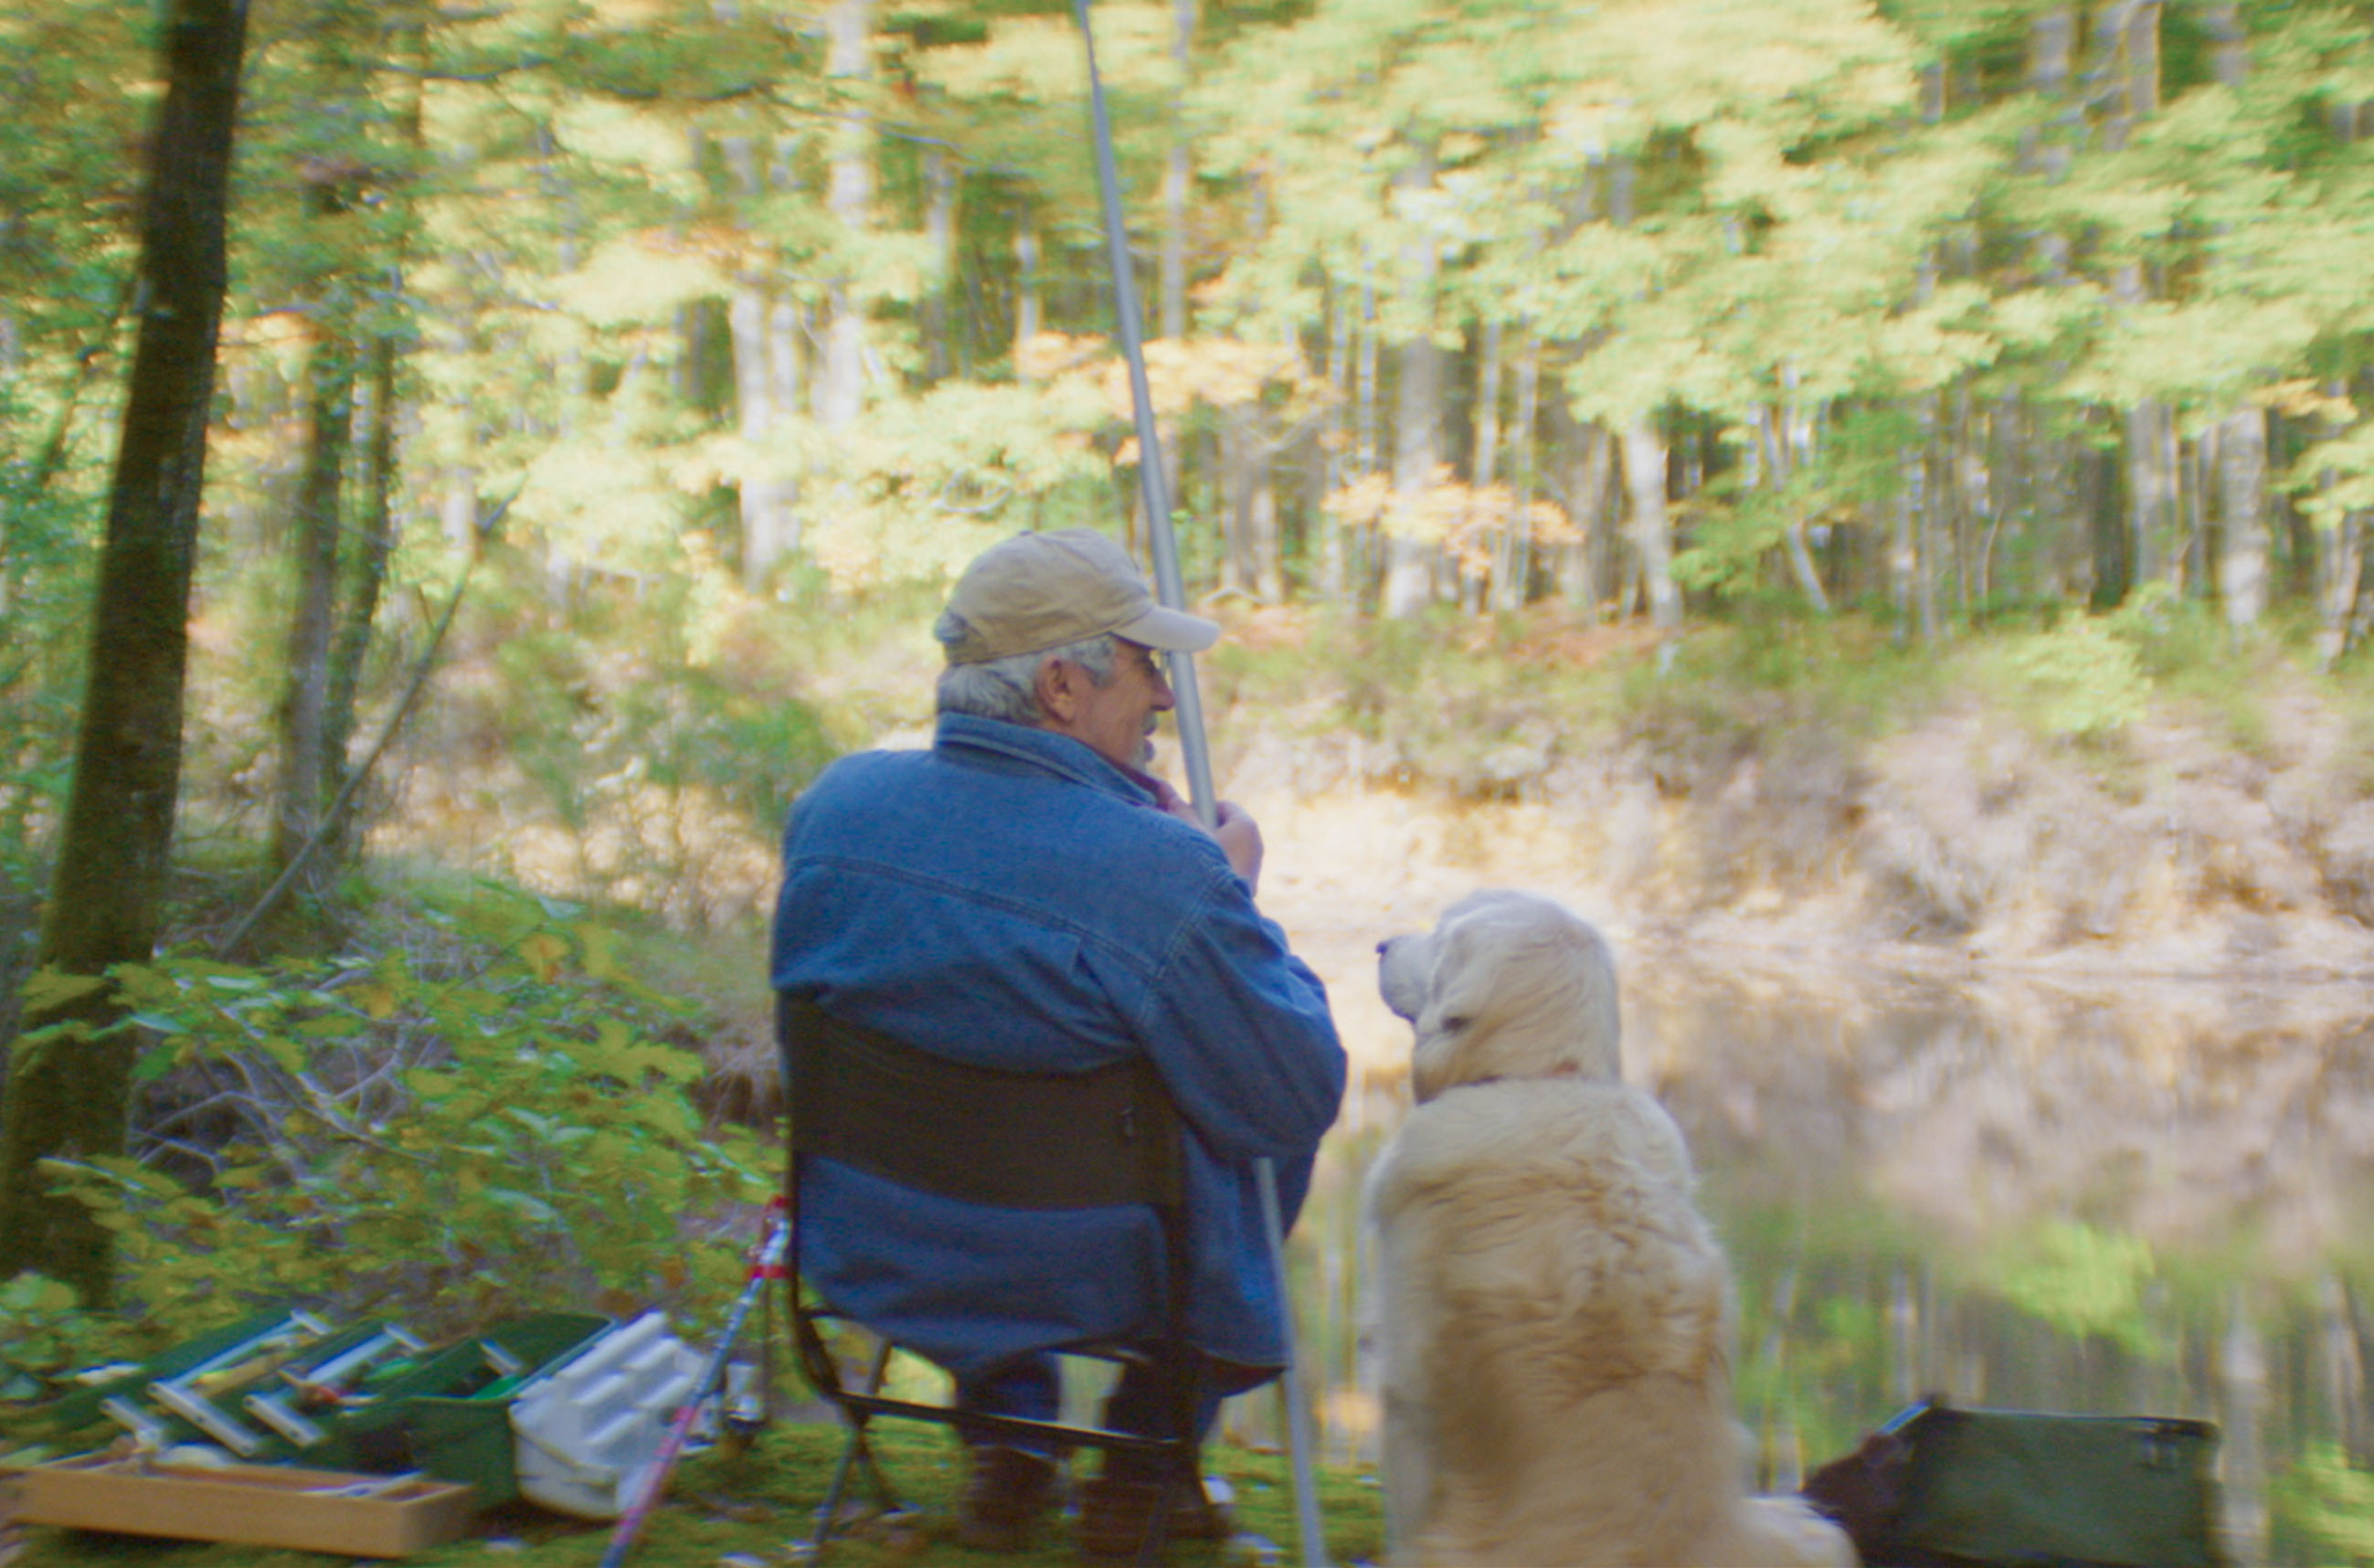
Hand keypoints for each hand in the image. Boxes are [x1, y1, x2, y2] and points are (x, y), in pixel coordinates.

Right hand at [1145, 777, 1262, 891]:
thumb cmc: (1206, 867)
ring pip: (1228, 846)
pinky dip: (1219, 866)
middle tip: (1189, 842)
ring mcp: (1255, 863)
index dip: (1203, 810)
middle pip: (1226, 826)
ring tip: (1195, 863)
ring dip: (1211, 850)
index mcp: (1246, 826)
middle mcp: (1255, 842)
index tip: (1189, 822)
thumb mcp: (1191, 835)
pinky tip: (1205, 878)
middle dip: (1206, 831)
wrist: (1222, 911)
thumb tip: (1172, 796)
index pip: (1224, 806)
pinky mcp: (1251, 881)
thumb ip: (1183, 814)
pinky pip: (1232, 864)